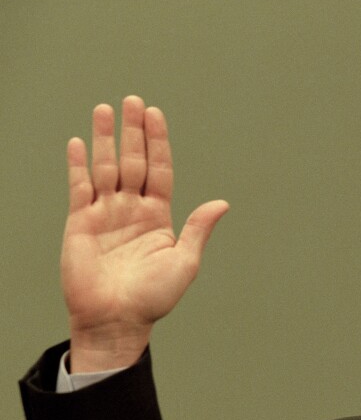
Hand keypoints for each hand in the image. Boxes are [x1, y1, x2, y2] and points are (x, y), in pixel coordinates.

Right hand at [63, 95, 227, 371]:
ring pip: (105, 167)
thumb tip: (222, 203)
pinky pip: (79, 187)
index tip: (156, 114)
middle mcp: (132, 210)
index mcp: (159, 216)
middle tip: (132, 101)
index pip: (159, 170)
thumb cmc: (154, 297)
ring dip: (104, 139)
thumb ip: (198, 229)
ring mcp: (106, 214)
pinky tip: (78, 142)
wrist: (117, 319)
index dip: (158, 142)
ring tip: (105, 110)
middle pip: (133, 161)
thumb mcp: (184, 262)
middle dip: (133, 131)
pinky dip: (78, 165)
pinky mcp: (81, 223)